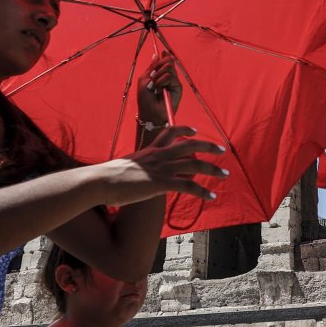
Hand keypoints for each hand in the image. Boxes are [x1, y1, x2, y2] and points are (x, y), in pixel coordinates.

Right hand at [96, 126, 227, 206]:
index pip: (169, 132)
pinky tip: (211, 196)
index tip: (195, 131)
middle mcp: (158, 156)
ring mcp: (160, 168)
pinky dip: (202, 191)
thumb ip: (134, 168)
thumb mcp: (123, 167)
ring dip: (212, 169)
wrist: (100, 181)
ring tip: (225, 174)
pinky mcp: (160, 183)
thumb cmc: (106, 178)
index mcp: (149, 150)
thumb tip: (134, 174)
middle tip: (221, 149)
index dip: (184, 130)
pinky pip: (188, 186)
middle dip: (208, 146)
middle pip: (189, 145)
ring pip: (194, 165)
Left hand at [136, 51, 181, 123]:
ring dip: (158, 76)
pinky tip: (160, 89)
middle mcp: (168, 77)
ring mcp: (173, 82)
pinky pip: (170, 76)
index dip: (163, 55)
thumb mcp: (144, 80)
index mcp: (159, 74)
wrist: (150, 112)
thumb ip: (151, 67)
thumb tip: (158, 54)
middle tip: (152, 78)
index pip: (164, 60)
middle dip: (158, 66)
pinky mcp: (178, 87)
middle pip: (167, 60)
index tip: (162, 51)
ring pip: (169, 66)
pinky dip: (161, 81)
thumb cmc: (145, 99)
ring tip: (155, 86)